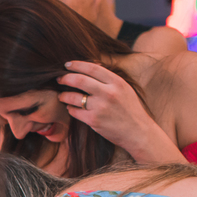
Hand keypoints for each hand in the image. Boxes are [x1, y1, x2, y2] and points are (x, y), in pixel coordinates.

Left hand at [58, 61, 182, 163]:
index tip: (67, 64)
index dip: (77, 65)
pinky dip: (70, 108)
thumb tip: (92, 65)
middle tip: (58, 78)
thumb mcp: (125, 89)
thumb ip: (109, 79)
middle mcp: (108, 93)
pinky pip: (74, 111)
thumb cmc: (130, 110)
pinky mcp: (93, 120)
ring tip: (62, 95)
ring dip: (63, 95)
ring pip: (73, 97)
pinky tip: (71, 108)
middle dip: (65, 78)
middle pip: (79, 80)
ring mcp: (100, 107)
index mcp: (117, 83)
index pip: (92, 68)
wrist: (138, 132)